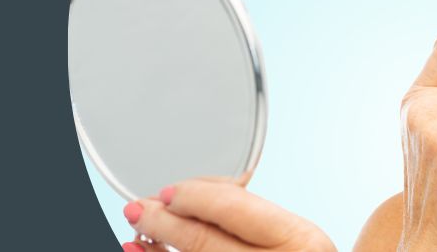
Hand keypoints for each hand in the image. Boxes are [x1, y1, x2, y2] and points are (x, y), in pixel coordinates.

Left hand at [120, 177, 334, 251]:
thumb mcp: (293, 234)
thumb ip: (250, 212)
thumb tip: (191, 195)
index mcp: (300, 241)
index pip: (232, 207)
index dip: (191, 195)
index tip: (168, 191)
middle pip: (202, 241)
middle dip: (162, 221)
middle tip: (138, 207)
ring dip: (155, 251)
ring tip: (137, 233)